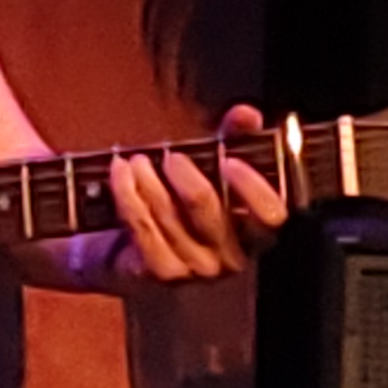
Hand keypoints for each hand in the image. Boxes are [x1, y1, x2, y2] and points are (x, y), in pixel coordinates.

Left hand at [101, 105, 285, 283]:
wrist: (116, 250)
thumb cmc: (173, 207)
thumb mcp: (207, 170)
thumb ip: (232, 141)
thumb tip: (247, 114)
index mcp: (252, 234)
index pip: (271, 216)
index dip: (253, 188)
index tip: (229, 160)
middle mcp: (229, 257)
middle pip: (208, 209)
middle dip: (185, 174)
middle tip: (171, 156)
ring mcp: (194, 269)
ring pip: (169, 214)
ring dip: (147, 179)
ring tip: (135, 160)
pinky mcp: (158, 273)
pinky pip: (142, 225)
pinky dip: (127, 193)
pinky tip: (119, 174)